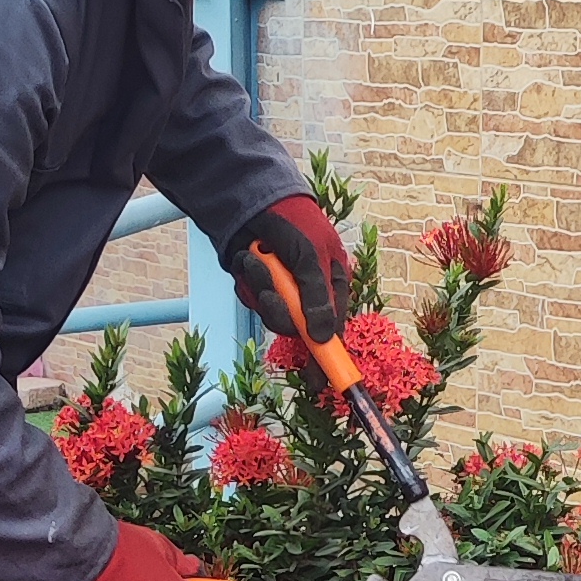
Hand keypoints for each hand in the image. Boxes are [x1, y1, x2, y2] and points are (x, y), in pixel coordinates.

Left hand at [227, 192, 352, 351]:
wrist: (251, 196)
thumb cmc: (293, 220)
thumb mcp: (311, 256)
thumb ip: (316, 298)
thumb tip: (323, 338)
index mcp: (333, 284)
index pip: (334, 330)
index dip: (328, 357)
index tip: (322, 384)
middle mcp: (309, 292)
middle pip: (298, 329)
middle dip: (281, 312)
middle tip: (272, 294)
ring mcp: (283, 291)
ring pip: (272, 316)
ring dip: (261, 291)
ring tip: (257, 261)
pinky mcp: (259, 287)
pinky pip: (252, 301)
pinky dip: (247, 283)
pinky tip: (248, 259)